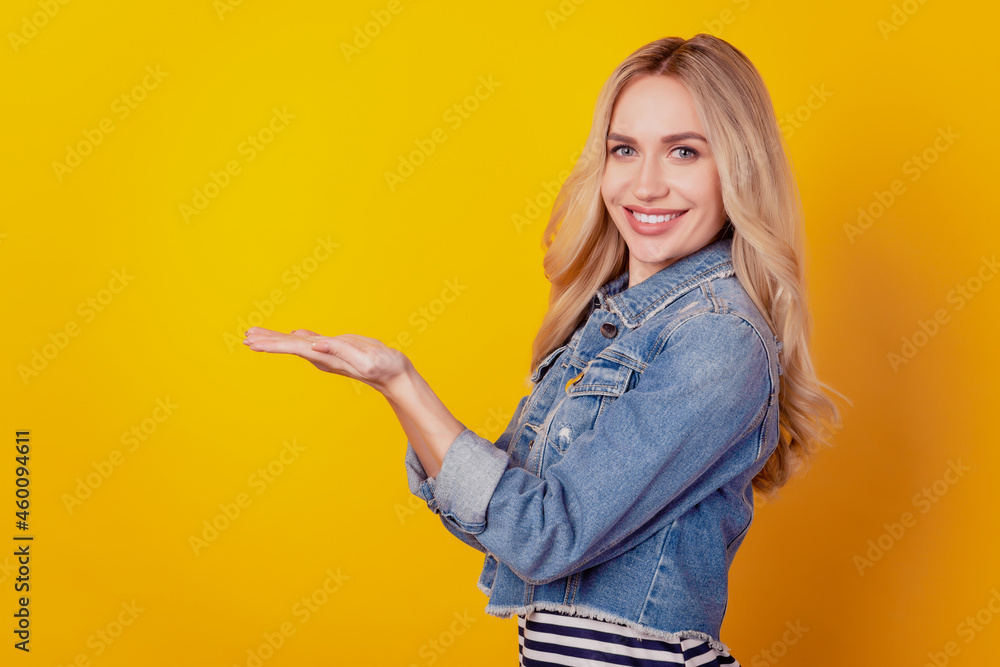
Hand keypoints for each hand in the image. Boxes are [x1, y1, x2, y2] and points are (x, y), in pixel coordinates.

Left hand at [242, 327, 410, 393]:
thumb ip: (341, 350)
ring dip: (277, 339)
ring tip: (256, 335)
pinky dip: (297, 338)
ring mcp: (328, 354)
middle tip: (245, 337)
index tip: (253, 343)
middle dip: (267, 341)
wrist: (395, 375)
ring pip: (297, 344)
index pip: (294, 348)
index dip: (273, 344)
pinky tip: (291, 335)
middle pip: (290, 347)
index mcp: (327, 357)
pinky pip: (311, 342)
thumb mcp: (366, 358)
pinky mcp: (336, 349)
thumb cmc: (385, 367)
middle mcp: (323, 357)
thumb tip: (316, 343)